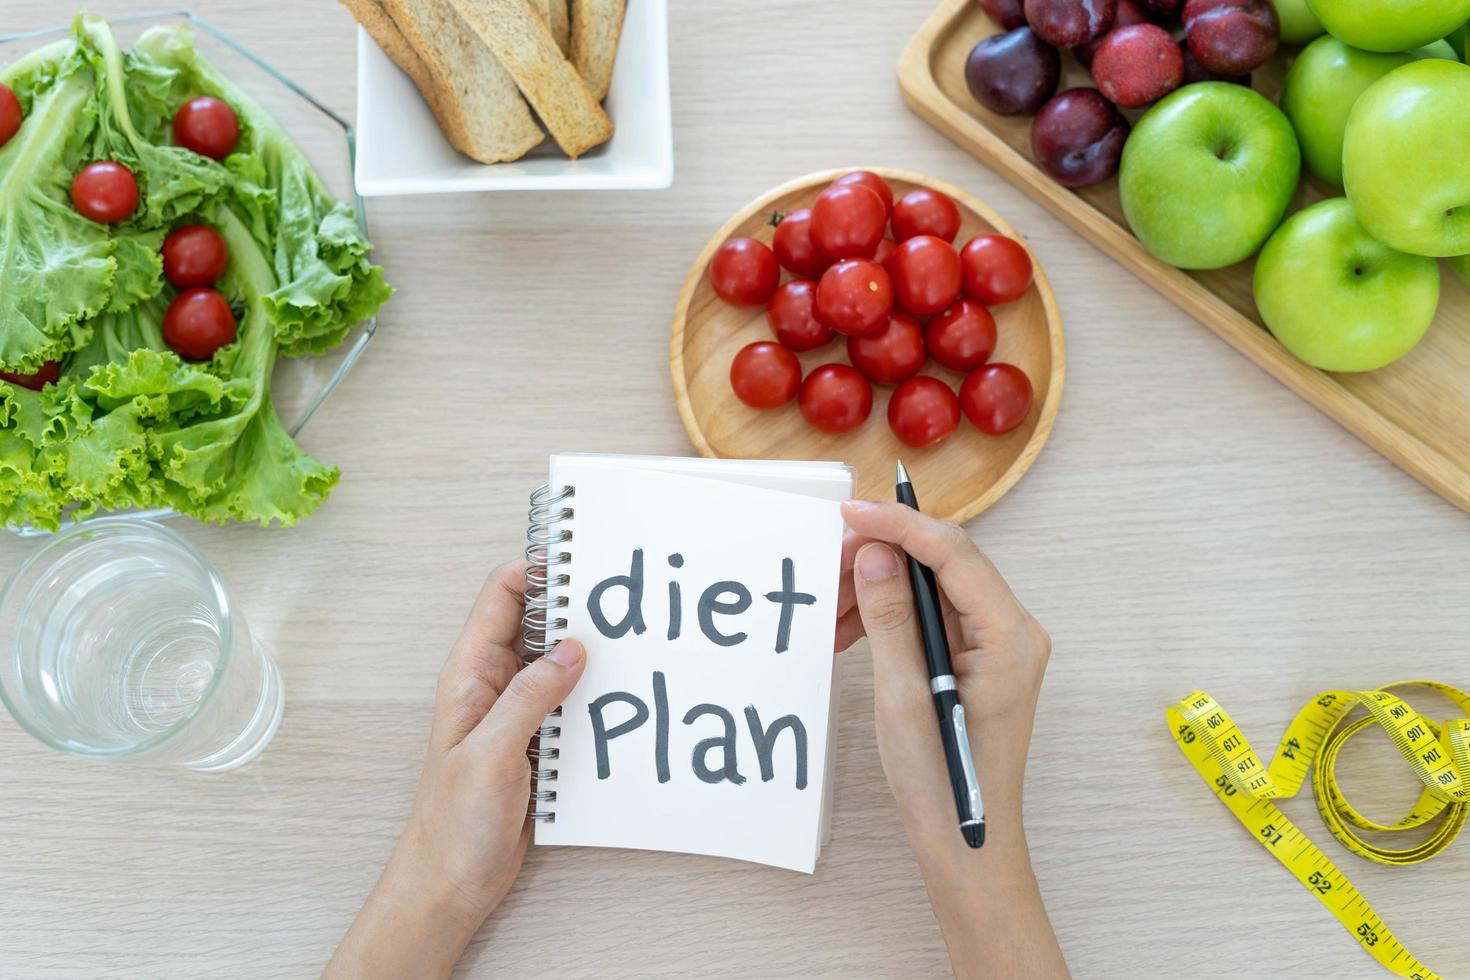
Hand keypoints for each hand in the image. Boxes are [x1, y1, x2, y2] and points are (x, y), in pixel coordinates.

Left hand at [326, 560, 586, 979]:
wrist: (451, 885)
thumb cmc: (453, 824)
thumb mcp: (491, 753)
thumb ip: (531, 697)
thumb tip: (575, 649)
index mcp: (470, 674)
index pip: (502, 596)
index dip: (538, 569)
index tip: (580, 557)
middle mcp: (494, 685)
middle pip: (539, 624)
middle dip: (576, 606)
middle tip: (622, 597)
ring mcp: (518, 713)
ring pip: (561, 663)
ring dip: (591, 654)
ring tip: (634, 640)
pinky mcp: (540, 743)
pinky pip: (573, 704)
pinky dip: (597, 696)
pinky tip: (625, 697)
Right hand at [839, 500, 1066, 978]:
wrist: (964, 839)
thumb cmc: (942, 778)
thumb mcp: (904, 693)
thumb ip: (892, 617)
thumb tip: (876, 554)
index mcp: (1010, 635)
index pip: (953, 553)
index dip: (899, 525)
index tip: (850, 513)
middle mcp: (1011, 630)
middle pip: (943, 562)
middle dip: (881, 555)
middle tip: (829, 562)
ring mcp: (995, 643)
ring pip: (930, 586)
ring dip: (877, 588)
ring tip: (830, 608)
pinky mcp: (975, 657)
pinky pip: (928, 614)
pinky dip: (887, 614)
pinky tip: (847, 629)